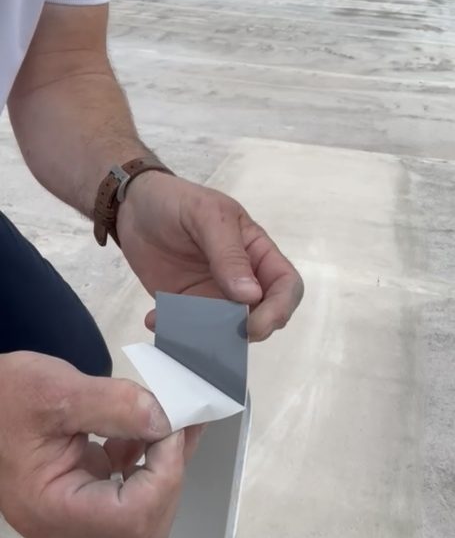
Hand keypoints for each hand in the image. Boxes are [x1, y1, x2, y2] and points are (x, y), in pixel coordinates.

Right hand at [0, 351, 200, 537]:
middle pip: (143, 528)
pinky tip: (142, 431)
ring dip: (164, 469)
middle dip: (170, 476)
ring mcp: (74, 514)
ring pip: (143, 516)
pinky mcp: (83, 496)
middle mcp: (63, 525)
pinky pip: (132, 494)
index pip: (131, 517)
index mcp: (49, 508)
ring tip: (169, 425)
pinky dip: (149, 463)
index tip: (169, 428)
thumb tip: (164, 420)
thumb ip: (114, 404)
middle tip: (175, 428)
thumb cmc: (5, 396)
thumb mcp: (56, 389)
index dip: (165, 474)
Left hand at [117, 173, 303, 340]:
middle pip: (261, 316)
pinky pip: (189, 328)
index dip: (278, 310)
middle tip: (217, 333)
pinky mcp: (185, 305)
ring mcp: (213, 294)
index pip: (286, 286)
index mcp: (257, 252)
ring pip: (225, 329)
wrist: (133, 205)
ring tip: (180, 326)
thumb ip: (228, 253)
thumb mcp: (206, 215)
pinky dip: (175, 332)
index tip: (251, 324)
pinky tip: (154, 318)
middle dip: (244, 332)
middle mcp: (242, 278)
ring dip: (207, 337)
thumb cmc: (176, 201)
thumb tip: (251, 295)